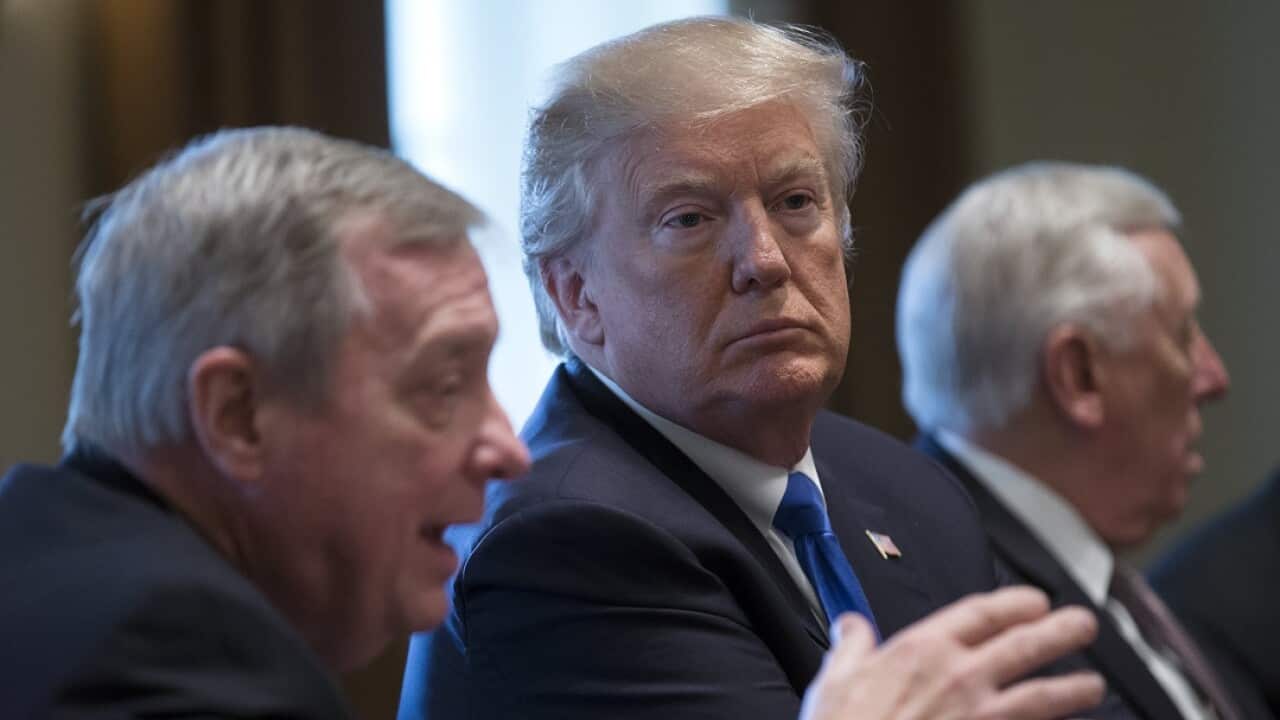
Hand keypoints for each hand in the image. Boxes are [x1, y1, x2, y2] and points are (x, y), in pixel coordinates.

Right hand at [799, 586, 1103, 719]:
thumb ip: (852, 646)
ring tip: (1093, 684)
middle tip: (1082, 625)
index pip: (981, 612)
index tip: (1033, 601)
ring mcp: (980, 715)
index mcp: (923, 650)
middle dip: (1060, 632)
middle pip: (1024, 644)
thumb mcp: (836, 677)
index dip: (1013, 603)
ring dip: (1072, 687)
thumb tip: (851, 626)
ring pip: (1040, 694)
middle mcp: (960, 676)